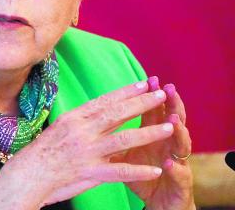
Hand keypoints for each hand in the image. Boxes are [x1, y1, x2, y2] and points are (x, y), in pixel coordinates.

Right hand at [0, 80, 173, 208]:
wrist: (27, 175)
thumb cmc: (41, 152)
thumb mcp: (59, 128)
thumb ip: (80, 121)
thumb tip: (98, 111)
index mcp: (74, 118)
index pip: (104, 101)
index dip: (126, 92)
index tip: (144, 83)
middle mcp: (81, 131)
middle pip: (117, 114)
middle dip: (141, 104)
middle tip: (161, 95)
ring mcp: (86, 151)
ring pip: (123, 139)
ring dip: (148, 133)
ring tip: (169, 127)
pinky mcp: (90, 172)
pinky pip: (120, 170)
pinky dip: (139, 170)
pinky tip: (156, 169)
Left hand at [115, 77, 194, 209]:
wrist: (159, 203)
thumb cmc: (140, 176)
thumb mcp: (123, 155)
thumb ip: (115, 137)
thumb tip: (95, 118)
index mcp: (155, 137)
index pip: (155, 113)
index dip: (151, 98)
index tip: (149, 79)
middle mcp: (169, 147)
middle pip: (173, 122)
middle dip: (171, 105)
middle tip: (168, 89)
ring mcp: (177, 164)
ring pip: (182, 146)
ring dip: (178, 133)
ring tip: (174, 121)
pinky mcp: (181, 185)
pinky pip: (180, 177)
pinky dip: (175, 170)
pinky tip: (168, 164)